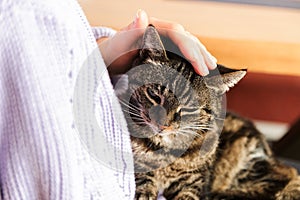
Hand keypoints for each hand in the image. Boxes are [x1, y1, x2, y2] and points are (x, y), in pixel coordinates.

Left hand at [98, 9, 216, 75]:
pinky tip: (200, 63)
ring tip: (211, 65)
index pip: (176, 33)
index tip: (199, 65)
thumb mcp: (118, 44)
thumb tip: (142, 14)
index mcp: (152, 27)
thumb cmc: (112, 53)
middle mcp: (160, 31)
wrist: (109, 60)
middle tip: (209, 68)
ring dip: (200, 53)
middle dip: (199, 53)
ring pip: (186, 43)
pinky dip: (192, 57)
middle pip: (185, 37)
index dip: (189, 48)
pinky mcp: (163, 49)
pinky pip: (181, 51)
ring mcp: (162, 40)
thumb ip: (129, 31)